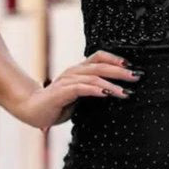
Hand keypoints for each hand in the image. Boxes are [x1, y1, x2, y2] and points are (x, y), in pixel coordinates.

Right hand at [14, 50, 139, 129]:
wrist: (32, 111)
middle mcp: (73, 72)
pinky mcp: (61, 92)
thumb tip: (114, 93)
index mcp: (78, 71)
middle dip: (120, 71)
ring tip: (125, 93)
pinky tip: (106, 93)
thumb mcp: (79, 97)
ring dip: (111, 84)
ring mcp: (67, 81)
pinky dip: (95, 90)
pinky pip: (81, 88)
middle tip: (137, 77)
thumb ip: (92, 92)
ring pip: (93, 77)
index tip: (131, 66)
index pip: (98, 57)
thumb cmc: (56, 105)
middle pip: (100, 65)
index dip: (115, 59)